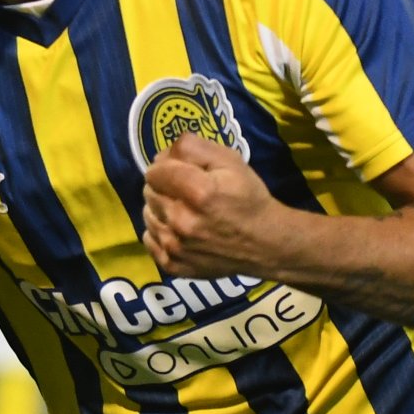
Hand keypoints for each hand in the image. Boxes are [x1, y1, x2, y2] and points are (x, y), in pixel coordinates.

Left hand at [142, 133, 292, 278]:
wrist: (265, 244)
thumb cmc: (248, 198)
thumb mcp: (230, 160)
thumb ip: (192, 147)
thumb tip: (162, 155)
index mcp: (198, 192)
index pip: (154, 171)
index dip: (166, 167)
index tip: (181, 171)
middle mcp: (181, 221)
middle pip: (149, 192)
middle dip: (164, 186)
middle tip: (186, 191)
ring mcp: (175, 247)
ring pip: (147, 215)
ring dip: (160, 208)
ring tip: (184, 210)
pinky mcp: (173, 265)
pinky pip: (149, 240)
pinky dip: (159, 232)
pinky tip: (179, 230)